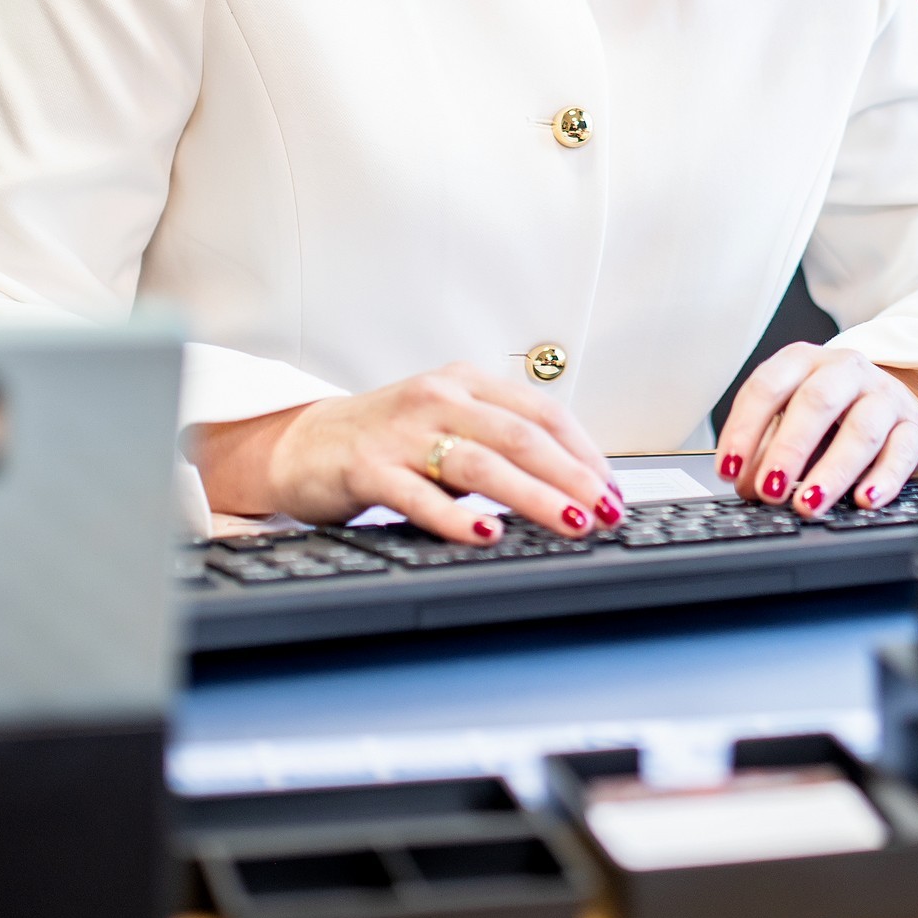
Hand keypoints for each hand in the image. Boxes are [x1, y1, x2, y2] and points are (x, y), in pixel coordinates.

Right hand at [190, 363, 621, 544]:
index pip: (542, 413)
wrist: (303, 444)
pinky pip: (419, 494)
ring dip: (533, 497)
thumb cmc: (386, 440)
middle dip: (572, 477)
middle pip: (520, 437)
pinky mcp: (369, 467)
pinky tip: (485, 535)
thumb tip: (570, 487)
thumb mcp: (448, 426)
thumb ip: (498, 446)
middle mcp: (438, 398)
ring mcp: (403, 432)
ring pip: (481, 463)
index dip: (584, 453)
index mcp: (466, 383)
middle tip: (607, 512)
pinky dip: (456, 517)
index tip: (613, 490)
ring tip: (569, 523)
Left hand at [717, 342, 917, 517]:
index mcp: (803, 361)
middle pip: (816, 402)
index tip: (729, 468)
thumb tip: (746, 485)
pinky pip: (902, 450)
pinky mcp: (915, 424)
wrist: (894, 402)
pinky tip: (864, 499)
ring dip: (832, 471)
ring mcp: (884, 395)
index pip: (768, 386)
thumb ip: (765, 449)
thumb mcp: (792, 420)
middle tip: (769, 489)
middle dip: (789, 449)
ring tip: (809, 503)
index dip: (744, 429)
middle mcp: (845, 370)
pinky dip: (883, 478)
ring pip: (862, 429)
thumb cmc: (833, 414)